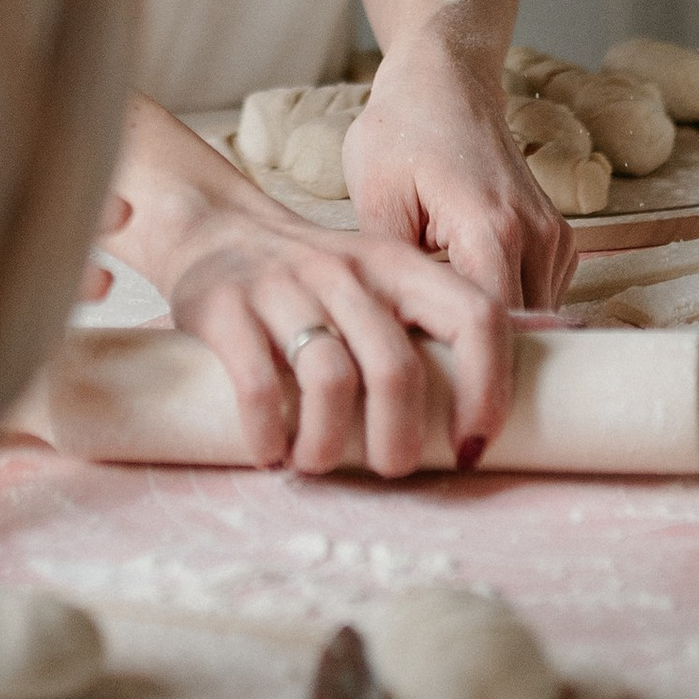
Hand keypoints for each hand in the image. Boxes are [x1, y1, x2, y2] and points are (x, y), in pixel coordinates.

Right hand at [171, 200, 505, 476]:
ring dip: (328, 444)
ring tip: (316, 463)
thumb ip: (415, 327)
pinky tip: (270, 453)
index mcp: (398, 265)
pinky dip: (269, 435)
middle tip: (387, 470)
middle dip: (398, 439)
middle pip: (396, 367)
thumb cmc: (309, 279)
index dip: (487, 390)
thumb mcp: (372, 280)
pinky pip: (258, 386)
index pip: (475, 317)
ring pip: (329, 379)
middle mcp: (347, 270)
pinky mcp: (226, 306)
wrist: (211, 228)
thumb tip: (470, 427)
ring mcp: (284, 285)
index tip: (470, 448)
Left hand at [344, 12, 576, 440]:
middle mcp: (537, 238)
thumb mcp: (374, 195)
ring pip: (538, 328)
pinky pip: (539, 304)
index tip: (455, 442)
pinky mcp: (555, 239)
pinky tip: (469, 357)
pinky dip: (510, 333)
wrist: (448, 78)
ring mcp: (554, 239)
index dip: (477, 393)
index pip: (494, 334)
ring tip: (454, 409)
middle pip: (524, 340)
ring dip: (502, 364)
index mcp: (490, 229)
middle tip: (450, 445)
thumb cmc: (403, 130)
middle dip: (491, 392)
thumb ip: (389, 272)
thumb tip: (386, 346)